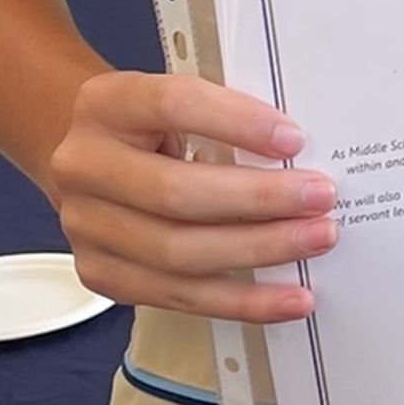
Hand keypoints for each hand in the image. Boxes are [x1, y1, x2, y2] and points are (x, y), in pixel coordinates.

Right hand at [45, 69, 336, 321]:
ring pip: (179, 252)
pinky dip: (242, 301)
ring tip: (313, 240)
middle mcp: (83, 165)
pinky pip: (180, 296)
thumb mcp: (176, 105)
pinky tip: (287, 297)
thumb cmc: (151, 130)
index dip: (236, 122)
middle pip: (176, 191)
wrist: (95, 162)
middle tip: (320, 197)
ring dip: (259, 251)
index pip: (172, 105)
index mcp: (105, 104)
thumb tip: (300, 158)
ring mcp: (86, 226)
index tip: (293, 140)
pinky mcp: (102, 274)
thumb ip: (224, 119)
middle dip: (259, 199)